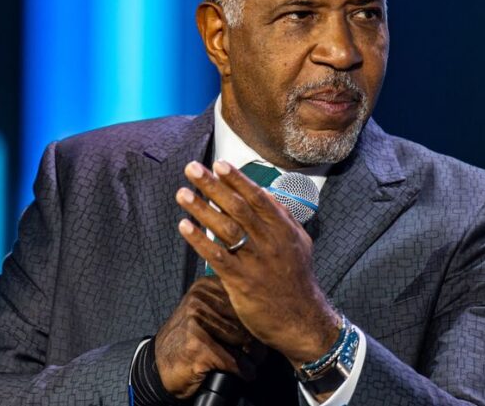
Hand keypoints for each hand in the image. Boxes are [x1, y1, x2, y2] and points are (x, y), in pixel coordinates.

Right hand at [153, 277, 253, 398]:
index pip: (245, 297)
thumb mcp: (204, 310)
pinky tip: (244, 373)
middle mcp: (199, 301)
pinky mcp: (198, 348)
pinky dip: (244, 371)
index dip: (256, 317)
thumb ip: (227, 302)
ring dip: (252, 357)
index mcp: (205, 288)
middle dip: (257, 339)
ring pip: (244, 340)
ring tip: (252, 362)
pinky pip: (235, 361)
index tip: (261, 329)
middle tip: (258, 352)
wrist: (161, 365)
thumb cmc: (187, 339)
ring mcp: (197, 323)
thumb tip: (263, 309)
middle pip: (246, 319)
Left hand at [175, 160, 340, 368]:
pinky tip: (185, 227)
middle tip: (192, 169)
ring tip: (182, 193)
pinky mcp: (242, 281)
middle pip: (237, 207)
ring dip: (202, 209)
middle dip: (213, 186)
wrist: (302, 320)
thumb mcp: (299, 243)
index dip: (237, 179)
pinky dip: (200, 240)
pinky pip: (217, 256)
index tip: (219, 164)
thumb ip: (283, 219)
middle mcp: (270, 241)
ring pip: (225, 228)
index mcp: (284, 229)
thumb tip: (266, 195)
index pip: (258, 197)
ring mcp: (256, 261)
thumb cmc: (297, 280)